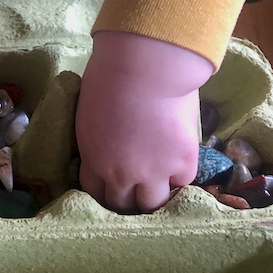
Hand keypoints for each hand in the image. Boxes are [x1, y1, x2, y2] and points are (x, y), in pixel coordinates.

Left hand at [76, 31, 212, 212]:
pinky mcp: (182, 164)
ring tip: (161, 182)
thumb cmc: (110, 76)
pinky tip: (180, 158)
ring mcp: (153, 173)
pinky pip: (182, 181)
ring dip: (155, 195)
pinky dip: (181, 173)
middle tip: (138, 188)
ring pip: (153, 204)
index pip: (94, 192)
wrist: (144, 67)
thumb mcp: (90, 113)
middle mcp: (120, 174)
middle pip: (122, 205)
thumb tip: (109, 140)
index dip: (105, 190)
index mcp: (93, 158)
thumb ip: (99, 137)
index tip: (113, 184)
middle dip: (128, 198)